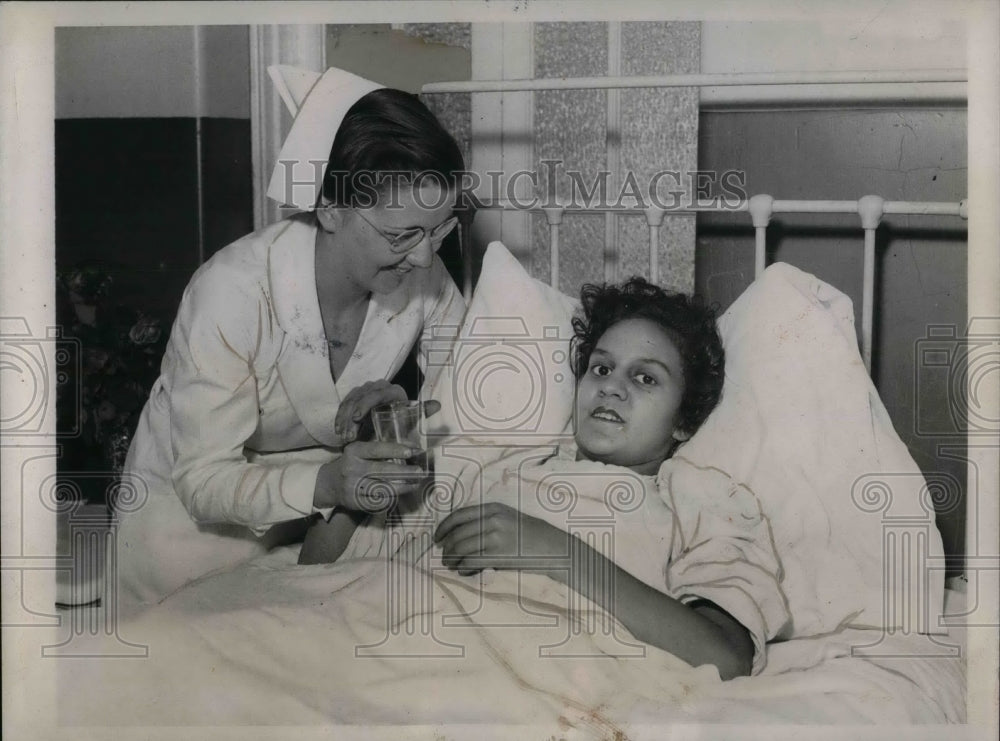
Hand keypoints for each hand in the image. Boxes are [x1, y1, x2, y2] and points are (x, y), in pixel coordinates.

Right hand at [315, 440, 426, 512]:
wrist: (328, 483)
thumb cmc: (353, 462)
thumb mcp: (362, 450)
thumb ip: (384, 448)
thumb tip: (413, 447)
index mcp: (354, 451)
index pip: (376, 449)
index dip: (395, 450)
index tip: (412, 452)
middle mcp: (351, 468)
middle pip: (381, 470)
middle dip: (404, 471)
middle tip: (420, 472)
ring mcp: (352, 486)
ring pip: (382, 488)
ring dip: (402, 487)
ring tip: (415, 484)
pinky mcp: (354, 502)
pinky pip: (377, 502)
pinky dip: (390, 498)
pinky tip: (399, 494)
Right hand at [334, 381, 443, 442]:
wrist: (388, 422)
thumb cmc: (401, 422)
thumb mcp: (410, 419)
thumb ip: (420, 412)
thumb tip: (437, 405)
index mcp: (393, 390)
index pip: (376, 393)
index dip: (364, 404)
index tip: (357, 418)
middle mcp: (377, 386)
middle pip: (360, 397)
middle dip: (351, 416)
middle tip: (349, 435)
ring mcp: (363, 390)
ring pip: (349, 402)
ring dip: (344, 420)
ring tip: (343, 438)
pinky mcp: (353, 397)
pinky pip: (343, 406)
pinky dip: (340, 419)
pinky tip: (338, 431)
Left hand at [433, 503, 569, 576]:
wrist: (552, 547)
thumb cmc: (530, 534)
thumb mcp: (507, 517)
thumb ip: (485, 521)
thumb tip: (459, 535)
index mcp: (492, 508)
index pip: (458, 516)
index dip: (443, 527)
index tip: (436, 537)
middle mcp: (491, 520)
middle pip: (457, 534)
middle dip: (446, 547)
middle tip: (443, 556)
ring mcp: (495, 537)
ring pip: (461, 549)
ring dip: (452, 559)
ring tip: (451, 565)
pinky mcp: (499, 554)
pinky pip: (471, 562)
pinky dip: (463, 568)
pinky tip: (463, 571)